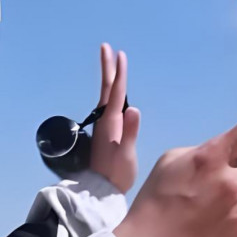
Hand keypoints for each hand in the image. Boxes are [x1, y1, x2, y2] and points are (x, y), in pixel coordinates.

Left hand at [90, 44, 140, 193]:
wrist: (102, 190)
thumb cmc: (116, 173)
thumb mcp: (125, 154)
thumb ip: (130, 132)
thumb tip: (134, 109)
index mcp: (111, 122)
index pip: (116, 92)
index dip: (119, 73)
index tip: (120, 54)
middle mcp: (106, 120)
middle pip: (107, 88)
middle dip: (108, 67)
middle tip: (106, 47)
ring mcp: (105, 125)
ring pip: (107, 95)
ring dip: (109, 77)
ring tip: (110, 63)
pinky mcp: (107, 131)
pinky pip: (109, 104)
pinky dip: (111, 92)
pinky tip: (114, 93)